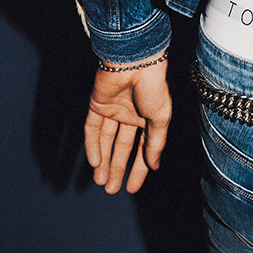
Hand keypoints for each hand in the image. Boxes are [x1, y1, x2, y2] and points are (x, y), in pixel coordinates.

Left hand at [84, 57, 172, 193]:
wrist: (135, 62)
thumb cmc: (153, 88)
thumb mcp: (160, 120)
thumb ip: (155, 144)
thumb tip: (154, 166)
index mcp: (148, 119)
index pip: (142, 149)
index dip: (138, 169)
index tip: (131, 188)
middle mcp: (130, 116)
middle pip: (121, 148)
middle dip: (117, 168)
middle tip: (111, 189)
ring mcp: (112, 111)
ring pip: (105, 141)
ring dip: (103, 161)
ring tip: (101, 181)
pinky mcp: (97, 104)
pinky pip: (92, 129)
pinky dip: (92, 145)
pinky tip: (94, 162)